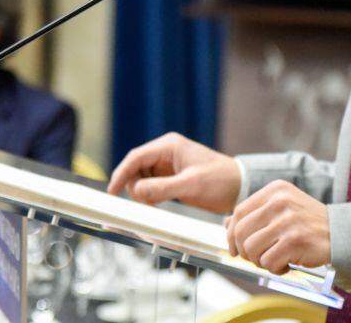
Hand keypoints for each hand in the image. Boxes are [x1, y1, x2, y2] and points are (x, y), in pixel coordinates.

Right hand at [107, 132, 240, 212]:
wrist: (240, 187)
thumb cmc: (220, 181)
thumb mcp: (190, 185)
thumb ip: (161, 188)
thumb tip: (135, 191)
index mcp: (170, 146)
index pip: (136, 157)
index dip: (121, 174)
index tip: (111, 191)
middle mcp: (166, 152)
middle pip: (135, 168)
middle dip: (134, 186)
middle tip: (144, 204)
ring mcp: (168, 165)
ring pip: (141, 178)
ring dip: (142, 192)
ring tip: (153, 205)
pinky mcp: (171, 177)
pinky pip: (151, 186)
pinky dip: (149, 196)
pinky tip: (154, 205)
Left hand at [225, 180, 329, 274]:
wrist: (341, 233)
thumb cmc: (308, 222)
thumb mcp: (282, 209)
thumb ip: (255, 214)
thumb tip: (226, 224)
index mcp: (275, 190)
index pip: (239, 211)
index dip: (232, 233)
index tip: (235, 247)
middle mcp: (280, 202)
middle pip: (241, 231)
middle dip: (244, 250)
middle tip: (256, 257)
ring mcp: (287, 221)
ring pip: (251, 248)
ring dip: (259, 261)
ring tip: (274, 259)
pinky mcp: (295, 241)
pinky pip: (268, 261)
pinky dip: (274, 268)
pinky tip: (287, 264)